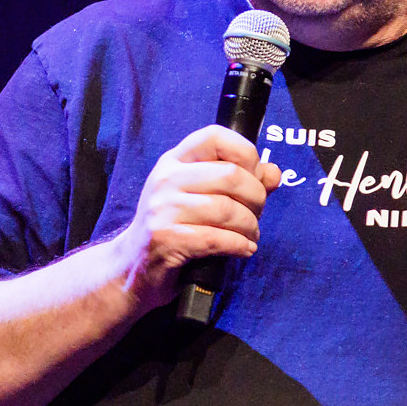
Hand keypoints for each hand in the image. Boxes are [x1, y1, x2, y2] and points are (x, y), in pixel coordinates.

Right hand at [113, 126, 281, 308]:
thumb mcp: (201, 198)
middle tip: (256, 216)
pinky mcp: (164, 238)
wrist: (132, 268)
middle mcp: (166, 179)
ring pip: (227, 209)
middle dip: (256, 199)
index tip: (254, 177)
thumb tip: (274, 174)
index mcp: (175, 161)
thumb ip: (240, 184)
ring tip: (250, 237)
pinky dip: (239, 246)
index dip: (246, 153)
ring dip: (249, 227)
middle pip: (230, 175)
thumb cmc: (173, 230)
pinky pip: (216, 238)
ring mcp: (162, 208)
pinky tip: (243, 250)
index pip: (215, 137)